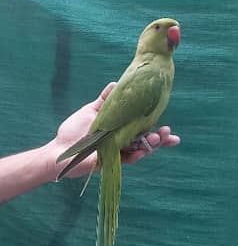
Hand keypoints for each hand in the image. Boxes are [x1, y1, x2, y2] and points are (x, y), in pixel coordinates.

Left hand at [54, 82, 179, 177]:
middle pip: (146, 142)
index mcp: (122, 132)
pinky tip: (142, 150)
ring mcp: (117, 154)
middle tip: (169, 133)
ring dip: (151, 146)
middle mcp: (123, 144)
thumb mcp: (93, 111)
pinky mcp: (110, 162)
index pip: (143, 131)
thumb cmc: (74, 130)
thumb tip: (117, 82)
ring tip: (158, 137)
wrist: (60, 148)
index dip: (157, 130)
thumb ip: (106, 99)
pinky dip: (135, 155)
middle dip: (160, 139)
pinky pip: (126, 160)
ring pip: (140, 151)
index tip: (169, 127)